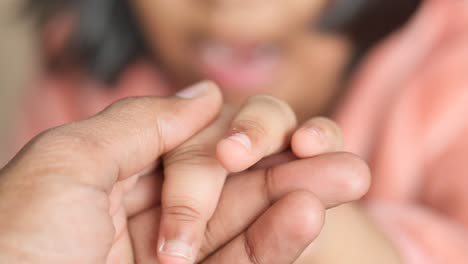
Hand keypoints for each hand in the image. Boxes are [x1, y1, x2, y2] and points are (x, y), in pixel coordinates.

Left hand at [0, 82, 369, 263]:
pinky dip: (278, 241)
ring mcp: (175, 262)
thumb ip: (140, 122)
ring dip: (295, 201)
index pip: (194, 148)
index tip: (283, 132)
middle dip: (287, 170)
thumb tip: (204, 94)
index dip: (241, 138)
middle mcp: (146, 221)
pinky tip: (308, 213)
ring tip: (342, 178)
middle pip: (231, 186)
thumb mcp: (68, 163)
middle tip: (340, 158)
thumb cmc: (21, 247)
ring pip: (246, 227)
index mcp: (115, 182)